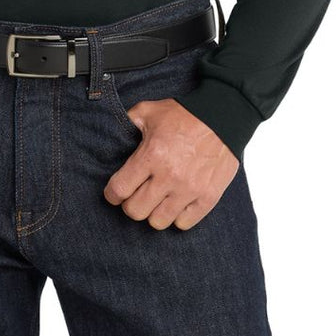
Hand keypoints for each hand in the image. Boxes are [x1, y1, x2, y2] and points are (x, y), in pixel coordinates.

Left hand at [103, 97, 239, 229]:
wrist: (223, 116)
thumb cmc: (185, 114)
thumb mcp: (149, 111)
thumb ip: (128, 122)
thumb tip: (113, 134)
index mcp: (151, 155)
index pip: (119, 190)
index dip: (112, 194)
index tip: (114, 192)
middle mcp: (169, 176)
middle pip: (135, 211)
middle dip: (130, 203)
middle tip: (136, 194)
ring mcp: (189, 190)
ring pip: (158, 221)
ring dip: (153, 211)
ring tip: (156, 199)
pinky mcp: (208, 198)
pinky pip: (183, 224)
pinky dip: (176, 216)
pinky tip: (175, 202)